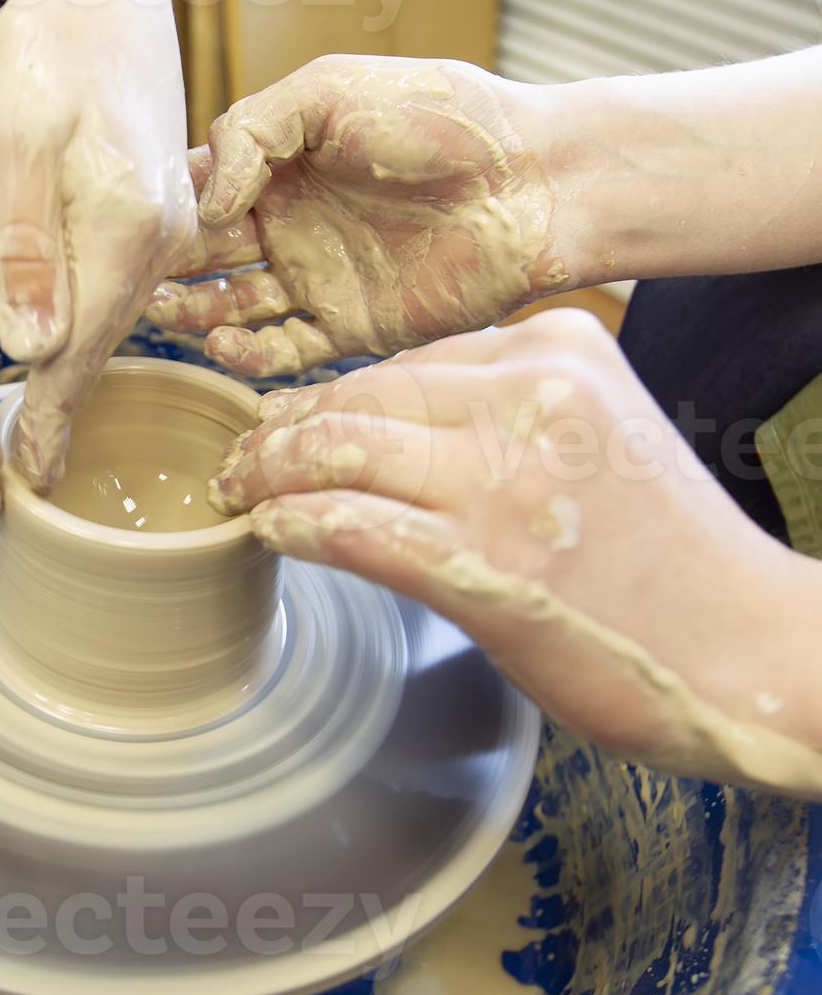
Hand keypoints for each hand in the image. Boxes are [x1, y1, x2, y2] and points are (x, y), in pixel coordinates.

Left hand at [0, 0, 193, 486]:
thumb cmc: (51, 44)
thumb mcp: (15, 140)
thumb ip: (26, 249)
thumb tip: (31, 350)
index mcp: (127, 227)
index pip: (80, 350)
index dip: (50, 417)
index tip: (24, 477)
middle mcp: (163, 237)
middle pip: (106, 345)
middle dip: (67, 411)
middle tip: (26, 477)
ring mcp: (171, 221)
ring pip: (117, 316)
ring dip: (81, 372)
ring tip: (44, 431)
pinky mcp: (160, 203)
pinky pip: (124, 282)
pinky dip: (94, 324)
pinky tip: (68, 347)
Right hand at [148, 56, 568, 374]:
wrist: (532, 181)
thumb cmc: (443, 117)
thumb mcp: (331, 91)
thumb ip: (253, 131)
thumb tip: (202, 202)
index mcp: (281, 160)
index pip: (199, 187)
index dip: (163, 205)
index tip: (127, 221)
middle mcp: (292, 221)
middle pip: (205, 253)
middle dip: (163, 267)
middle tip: (126, 279)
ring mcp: (320, 277)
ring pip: (233, 306)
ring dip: (193, 313)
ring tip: (164, 312)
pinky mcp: (353, 326)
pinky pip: (285, 350)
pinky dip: (247, 355)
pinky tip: (222, 343)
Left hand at [209, 309, 821, 793]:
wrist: (752, 646)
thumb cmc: (670, 557)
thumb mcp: (594, 435)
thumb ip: (507, 414)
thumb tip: (395, 428)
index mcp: (553, 348)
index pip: (400, 362)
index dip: (328, 399)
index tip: (289, 427)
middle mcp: (523, 396)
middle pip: (355, 396)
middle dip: (281, 432)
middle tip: (242, 463)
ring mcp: (500, 480)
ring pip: (337, 450)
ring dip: (269, 475)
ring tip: (243, 494)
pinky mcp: (483, 564)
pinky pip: (353, 529)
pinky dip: (297, 526)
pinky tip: (270, 532)